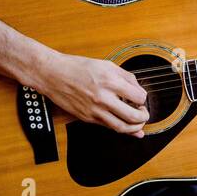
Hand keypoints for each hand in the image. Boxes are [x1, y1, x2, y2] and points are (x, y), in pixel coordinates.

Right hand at [32, 52, 149, 136]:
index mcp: (110, 81)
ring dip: (135, 128)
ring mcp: (94, 110)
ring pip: (122, 127)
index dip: (143, 98)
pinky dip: (121, 130)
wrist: (52, 75)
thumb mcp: (107, 65)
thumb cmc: (78, 67)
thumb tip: (139, 90)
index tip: (140, 98)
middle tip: (144, 113)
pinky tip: (129, 129)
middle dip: (144, 117)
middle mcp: (103, 98)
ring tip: (138, 122)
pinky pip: (108, 127)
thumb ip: (127, 77)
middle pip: (133, 116)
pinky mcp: (87, 118)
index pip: (139, 97)